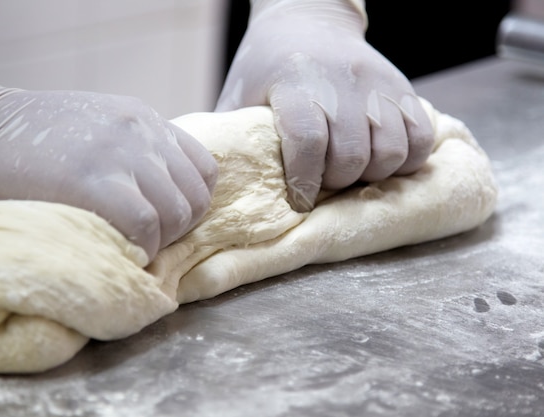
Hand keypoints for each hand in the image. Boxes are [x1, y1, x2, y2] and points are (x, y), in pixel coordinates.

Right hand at [0, 43, 217, 261]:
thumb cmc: (27, 140)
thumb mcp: (95, 130)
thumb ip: (131, 154)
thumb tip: (156, 201)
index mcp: (144, 120)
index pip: (204, 171)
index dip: (191, 206)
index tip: (165, 224)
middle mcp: (142, 132)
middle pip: (195, 199)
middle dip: (176, 232)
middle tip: (144, 244)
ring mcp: (121, 153)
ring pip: (177, 215)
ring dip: (158, 243)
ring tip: (127, 248)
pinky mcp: (94, 180)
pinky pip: (145, 226)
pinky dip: (139, 248)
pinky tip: (115, 250)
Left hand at [216, 0, 433, 211]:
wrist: (308, 19)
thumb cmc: (267, 64)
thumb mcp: (239, 93)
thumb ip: (232, 135)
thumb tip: (219, 184)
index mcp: (295, 85)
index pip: (307, 142)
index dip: (303, 181)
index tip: (298, 201)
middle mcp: (340, 84)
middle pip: (350, 156)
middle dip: (335, 183)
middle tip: (322, 183)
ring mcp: (376, 86)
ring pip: (390, 152)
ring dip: (371, 175)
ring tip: (351, 172)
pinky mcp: (400, 89)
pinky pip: (421, 138)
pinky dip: (407, 160)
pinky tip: (382, 161)